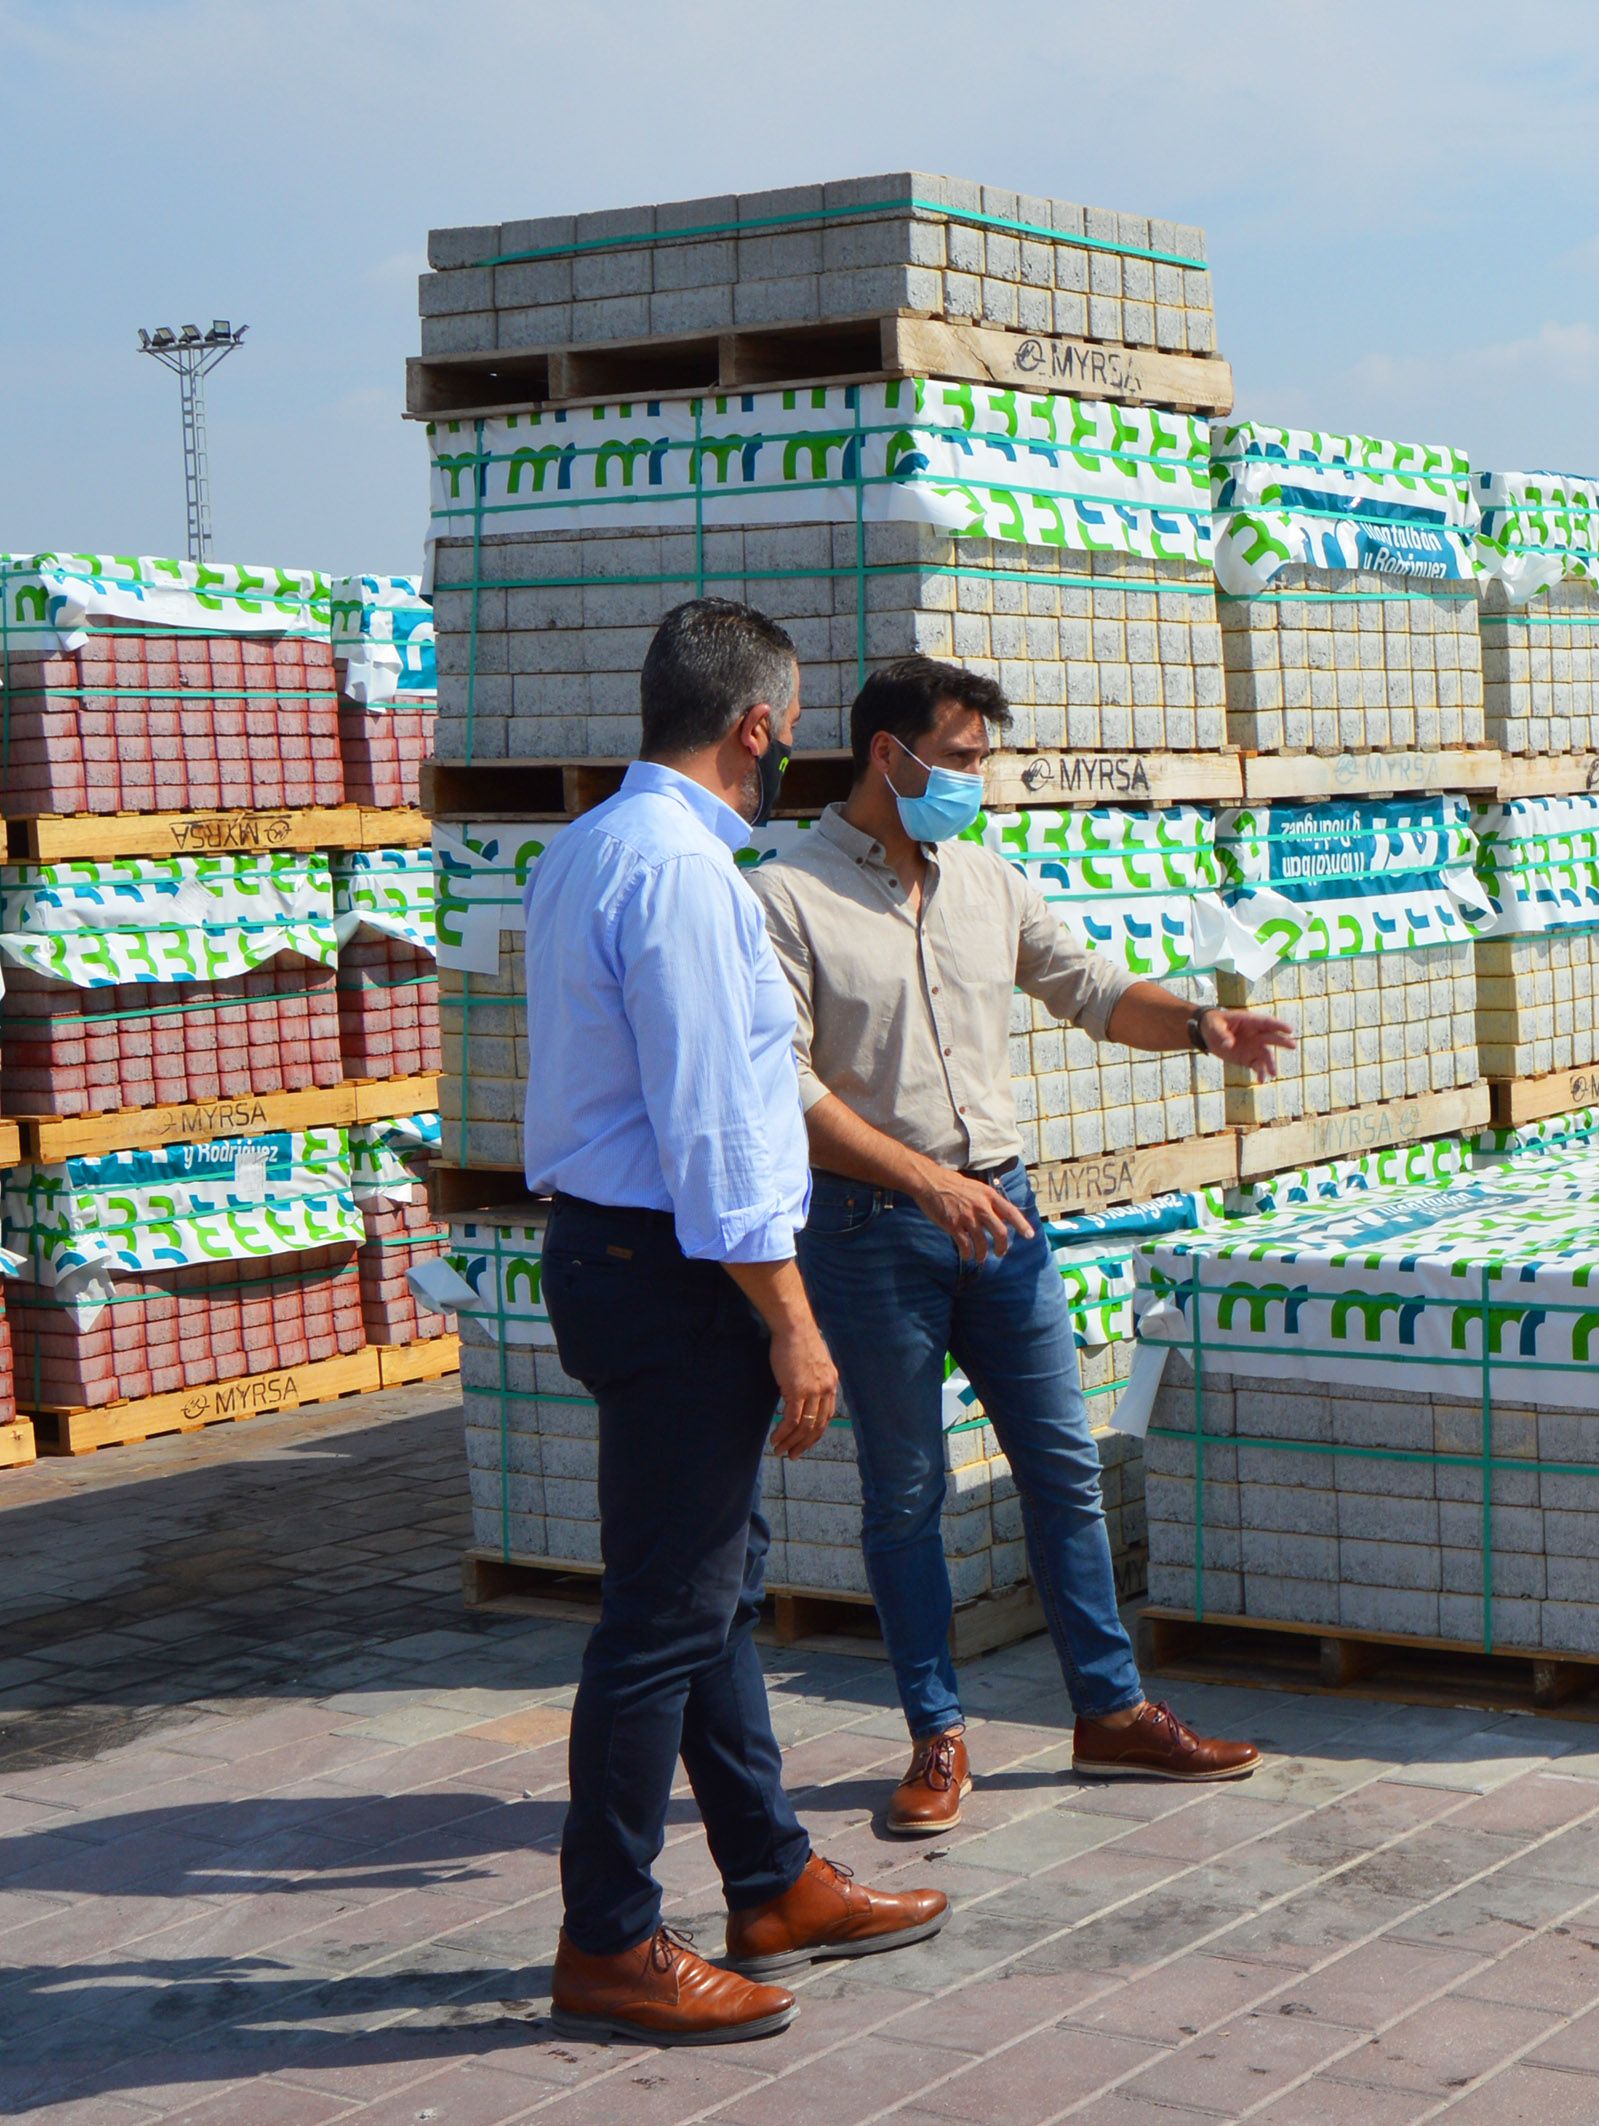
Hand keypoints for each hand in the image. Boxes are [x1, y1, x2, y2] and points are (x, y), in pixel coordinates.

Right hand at [768, 1318, 838, 1458]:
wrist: (794, 1326)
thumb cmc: (798, 1340)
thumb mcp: (813, 1363)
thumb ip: (812, 1379)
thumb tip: (801, 1392)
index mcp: (832, 1384)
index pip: (827, 1416)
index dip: (815, 1433)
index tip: (804, 1443)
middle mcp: (826, 1390)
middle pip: (818, 1426)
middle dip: (804, 1444)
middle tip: (793, 1455)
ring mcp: (813, 1391)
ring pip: (804, 1426)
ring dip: (791, 1442)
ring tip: (780, 1450)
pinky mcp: (797, 1390)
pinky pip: (791, 1419)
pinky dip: (783, 1432)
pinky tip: (775, 1438)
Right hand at [913, 1163, 1034, 1263]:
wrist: (930, 1182)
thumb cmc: (952, 1183)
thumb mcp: (976, 1188)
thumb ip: (989, 1201)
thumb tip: (1002, 1216)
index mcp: (988, 1195)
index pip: (1011, 1212)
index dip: (1022, 1225)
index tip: (1030, 1236)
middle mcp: (981, 1206)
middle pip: (1000, 1232)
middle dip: (1002, 1247)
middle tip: (1000, 1253)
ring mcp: (967, 1217)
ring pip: (982, 1242)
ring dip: (982, 1254)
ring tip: (980, 1258)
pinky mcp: (953, 1225)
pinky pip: (965, 1245)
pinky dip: (967, 1254)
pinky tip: (966, 1256)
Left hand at [1201, 1008, 1295, 1081]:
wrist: (1208, 1035)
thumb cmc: (1214, 1024)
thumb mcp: (1215, 1026)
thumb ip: (1222, 1035)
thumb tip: (1229, 1045)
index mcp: (1250, 1022)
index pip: (1267, 1023)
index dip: (1278, 1025)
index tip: (1289, 1030)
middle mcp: (1256, 1035)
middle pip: (1272, 1038)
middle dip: (1282, 1042)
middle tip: (1293, 1046)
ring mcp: (1254, 1047)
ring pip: (1266, 1055)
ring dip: (1270, 1064)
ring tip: (1273, 1073)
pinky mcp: (1249, 1059)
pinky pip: (1257, 1066)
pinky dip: (1260, 1073)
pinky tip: (1261, 1080)